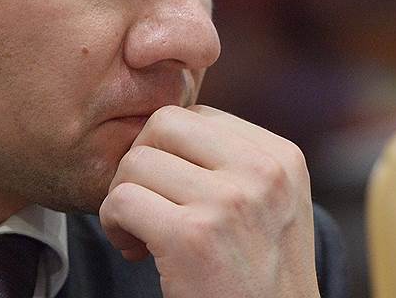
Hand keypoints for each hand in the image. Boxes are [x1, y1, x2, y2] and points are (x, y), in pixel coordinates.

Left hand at [99, 105, 319, 297]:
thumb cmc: (259, 279)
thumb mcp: (271, 205)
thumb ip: (232, 162)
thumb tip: (159, 128)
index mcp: (281, 157)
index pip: (199, 116)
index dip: (170, 152)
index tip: (174, 193)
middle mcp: (262, 172)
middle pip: (164, 123)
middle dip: (140, 161)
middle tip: (145, 203)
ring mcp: (229, 202)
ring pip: (136, 162)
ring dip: (123, 198)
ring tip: (141, 233)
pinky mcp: (192, 237)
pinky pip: (121, 201)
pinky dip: (113, 225)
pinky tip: (134, 250)